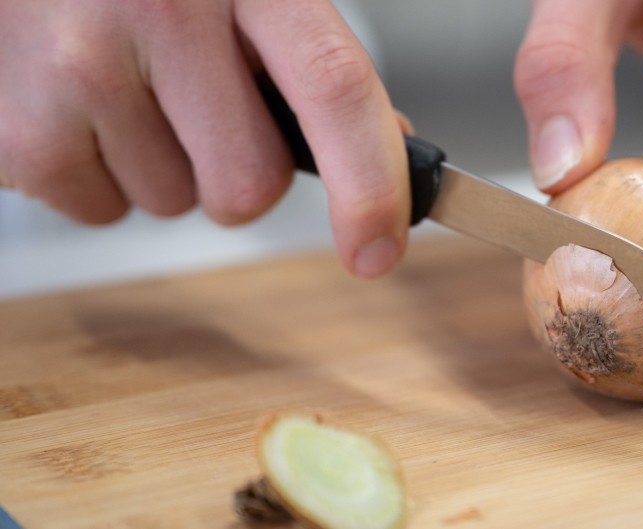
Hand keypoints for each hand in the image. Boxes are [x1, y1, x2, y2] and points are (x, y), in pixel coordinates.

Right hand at [0, 0, 410, 277]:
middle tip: (197, 106)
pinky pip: (101, 211)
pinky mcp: (20, 128)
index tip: (377, 251)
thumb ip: (314, 62)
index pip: (334, 89)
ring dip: (163, 167)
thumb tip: (389, 146)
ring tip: (124, 85)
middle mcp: (163, 9)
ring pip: (174, 205)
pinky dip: (100, 176)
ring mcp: (80, 66)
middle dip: (235, 171)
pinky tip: (78, 105)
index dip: (371, 184)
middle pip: (249, 186)